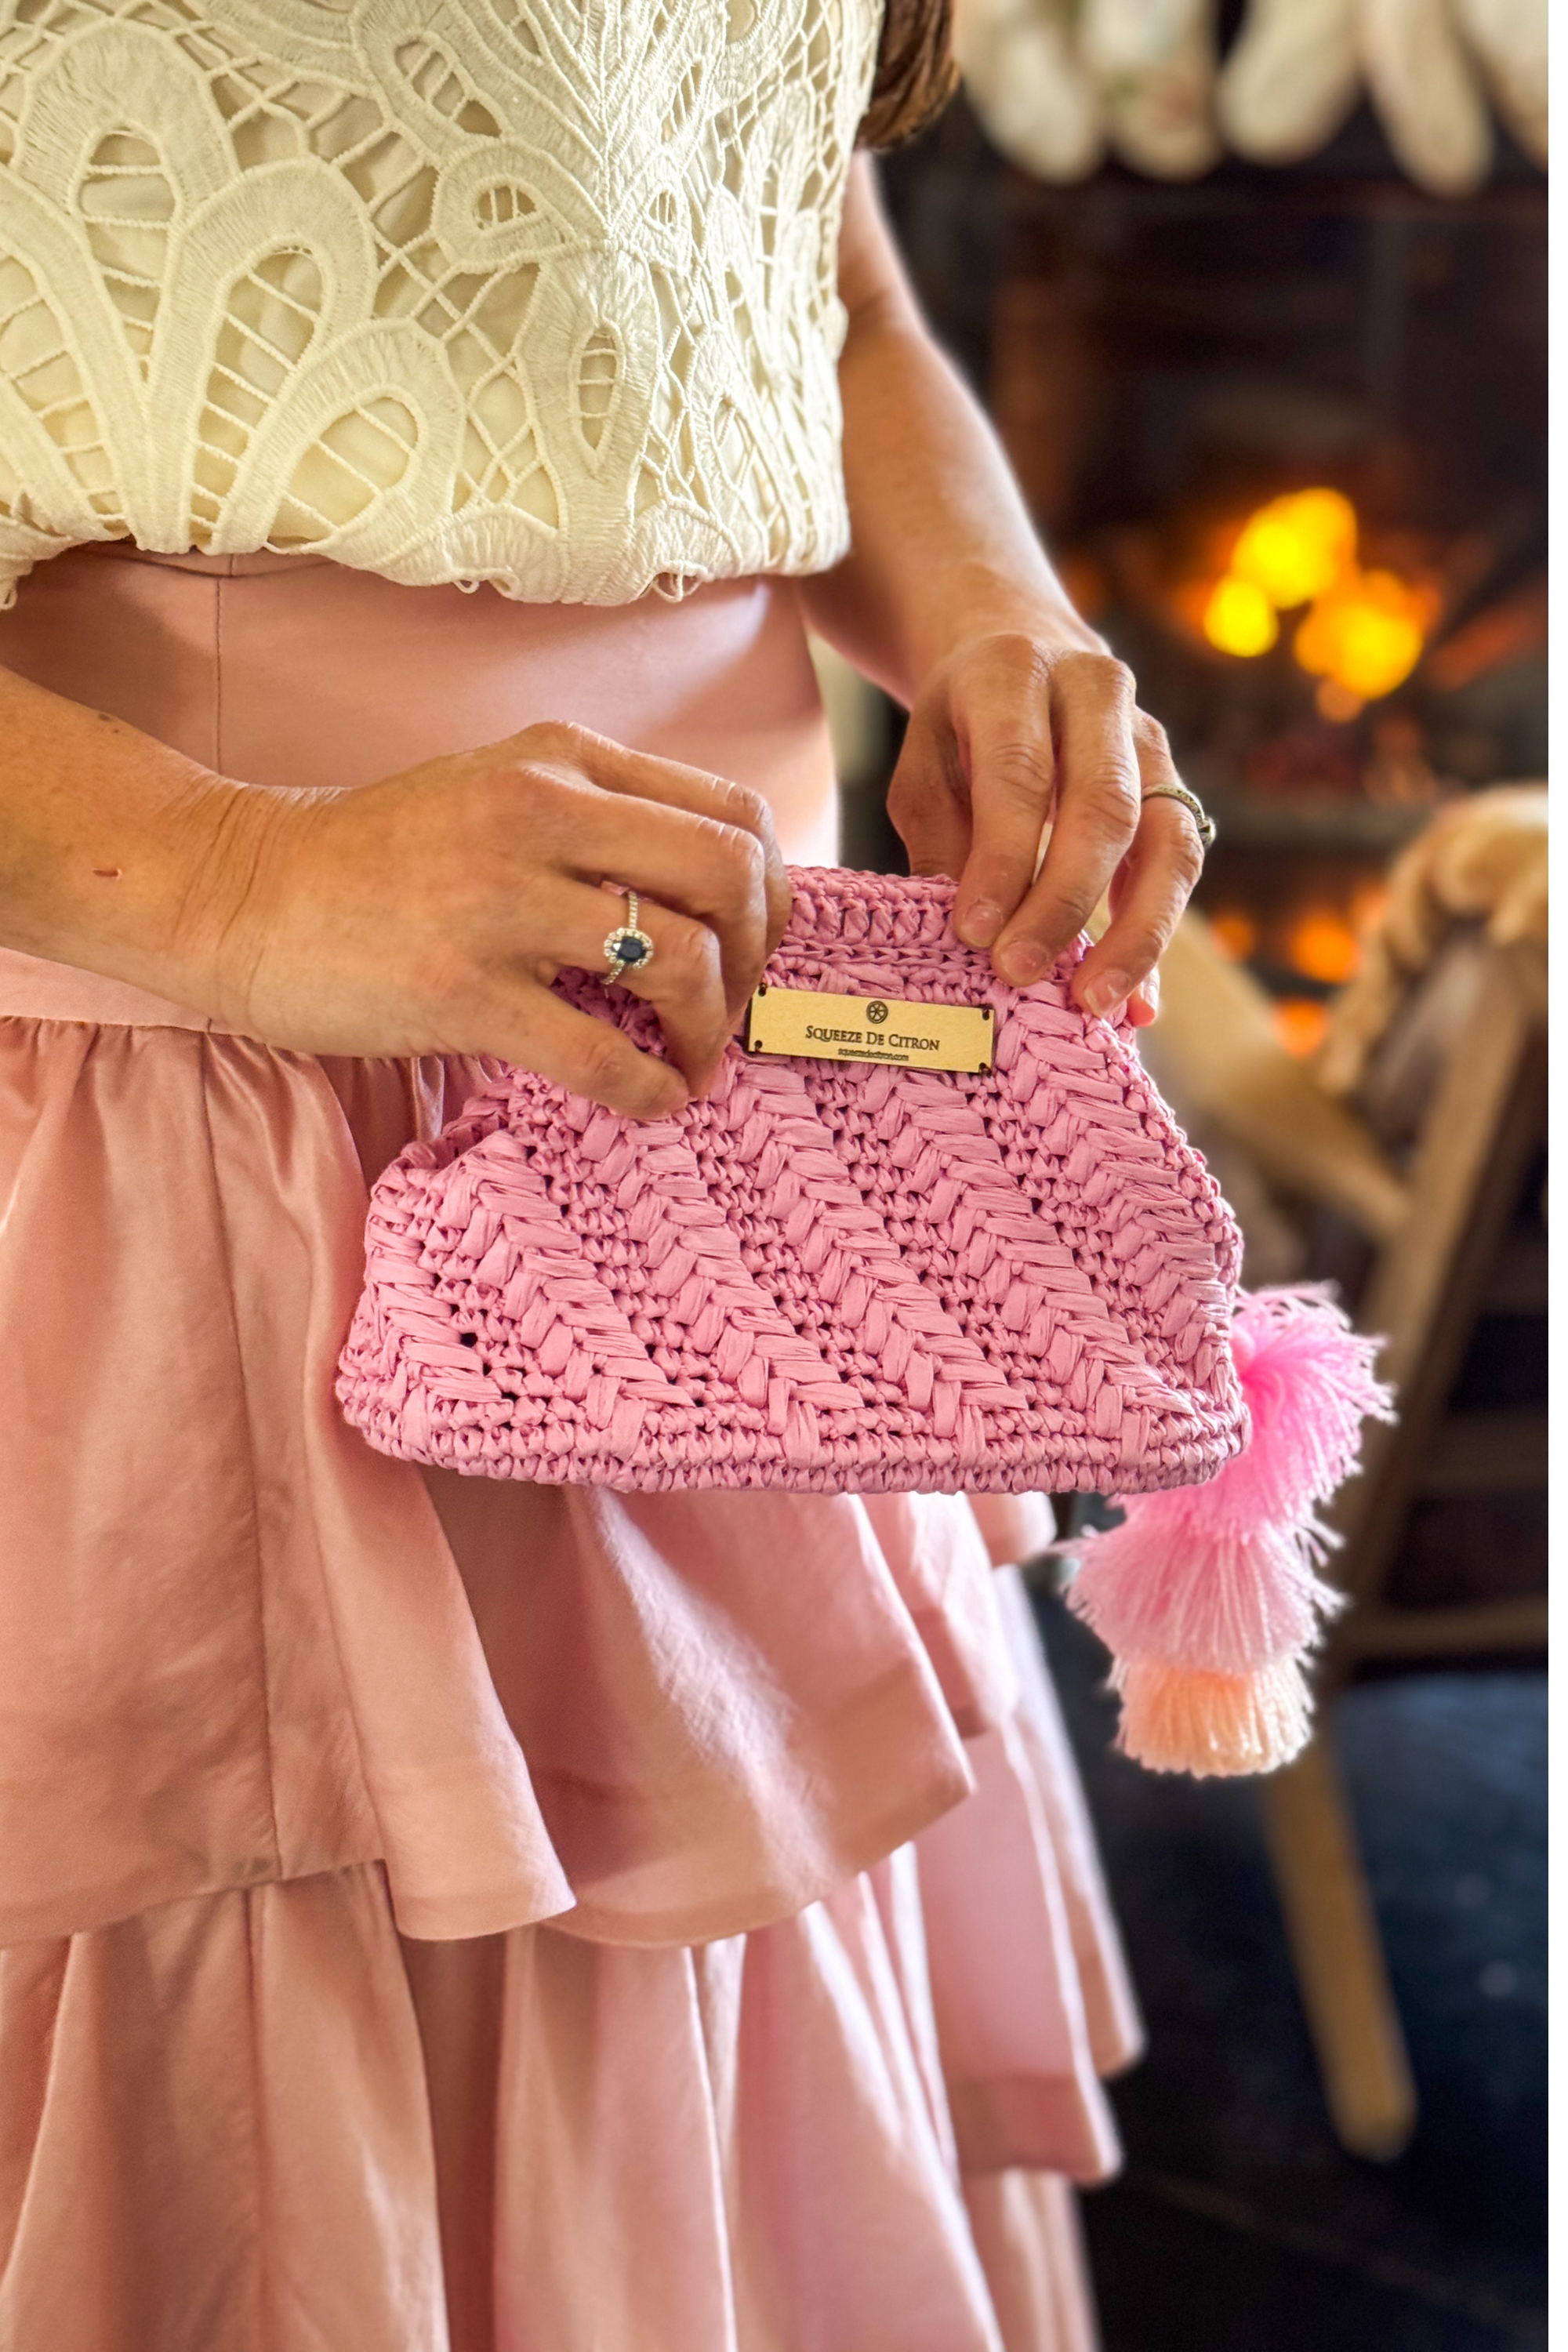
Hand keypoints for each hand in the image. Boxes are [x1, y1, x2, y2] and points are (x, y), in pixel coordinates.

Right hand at [191, 722, 788, 1118]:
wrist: (242, 892)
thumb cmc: (379, 858)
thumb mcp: (498, 789)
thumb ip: (597, 819)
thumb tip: (713, 896)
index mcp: (563, 760)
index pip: (734, 816)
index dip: (770, 895)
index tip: (751, 948)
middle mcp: (542, 813)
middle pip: (729, 878)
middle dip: (755, 960)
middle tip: (730, 1008)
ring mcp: (500, 902)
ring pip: (680, 963)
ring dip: (709, 1031)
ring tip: (690, 1060)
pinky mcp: (461, 991)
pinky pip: (601, 1055)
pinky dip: (650, 1090)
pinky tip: (652, 1101)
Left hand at [886, 631, 1204, 1025]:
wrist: (1020, 647)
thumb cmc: (964, 723)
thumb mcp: (925, 761)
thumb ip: (939, 836)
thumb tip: (968, 929)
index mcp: (1019, 673)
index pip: (1021, 772)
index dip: (1003, 858)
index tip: (974, 933)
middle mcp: (1099, 694)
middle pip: (1104, 806)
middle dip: (1063, 901)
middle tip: (1020, 973)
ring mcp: (1151, 739)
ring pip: (1167, 840)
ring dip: (1136, 931)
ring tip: (1095, 1003)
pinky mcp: (1176, 786)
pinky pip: (1181, 866)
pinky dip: (1156, 940)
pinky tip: (1137, 1004)